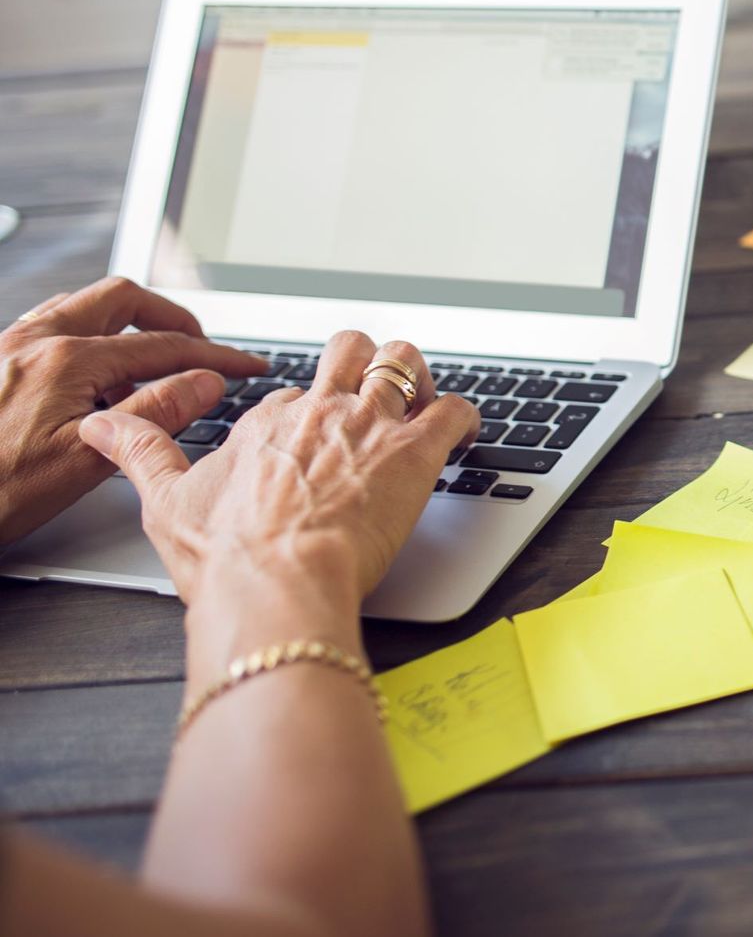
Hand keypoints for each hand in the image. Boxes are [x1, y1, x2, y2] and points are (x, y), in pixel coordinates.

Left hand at [0, 277, 265, 546]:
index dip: (214, 357)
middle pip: (122, 299)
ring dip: (128, 321)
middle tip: (202, 348)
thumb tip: (204, 382)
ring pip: (83, 306)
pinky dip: (90, 334)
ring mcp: (9, 346)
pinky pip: (52, 325)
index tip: (247, 367)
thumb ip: (154, 413)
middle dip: (172, 318)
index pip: (162, 346)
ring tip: (154, 356)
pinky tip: (95, 373)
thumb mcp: (86, 463)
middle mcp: (34, 340)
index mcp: (65, 360)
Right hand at [77, 331, 477, 612]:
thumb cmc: (225, 558)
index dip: (306, 413)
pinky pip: (457, 409)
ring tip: (424, 402)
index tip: (314, 438)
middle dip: (365, 362)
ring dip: (418, 376)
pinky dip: (467, 416)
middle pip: (350, 351)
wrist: (275, 585)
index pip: (293, 393)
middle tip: (378, 393)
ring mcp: (369, 426)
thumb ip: (139, 453)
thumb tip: (101, 424)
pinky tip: (465, 434)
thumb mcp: (165, 501)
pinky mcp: (415, 451)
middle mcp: (319, 411)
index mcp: (266, 421)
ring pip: (404, 362)